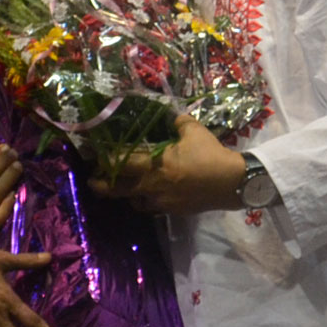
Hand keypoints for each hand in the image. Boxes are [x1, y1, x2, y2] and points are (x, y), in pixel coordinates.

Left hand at [92, 115, 248, 215]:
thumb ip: (178, 122)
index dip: (105, 162)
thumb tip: (171, 116)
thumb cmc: (211, 154)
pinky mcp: (172, 210)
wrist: (232, 182)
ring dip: (126, 195)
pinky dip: (146, 202)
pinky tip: (149, 195)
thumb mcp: (194, 131)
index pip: (121, 164)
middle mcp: (152, 185)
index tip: (95, 158)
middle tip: (93, 181)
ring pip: (134, 202)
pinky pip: (152, 208)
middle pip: (118, 189)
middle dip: (102, 186)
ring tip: (124, 188)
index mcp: (154, 165)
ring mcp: (161, 201)